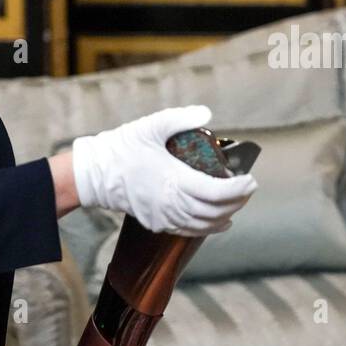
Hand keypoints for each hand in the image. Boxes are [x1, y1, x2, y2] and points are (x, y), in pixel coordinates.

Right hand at [71, 105, 256, 235]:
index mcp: (175, 180)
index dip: (238, 189)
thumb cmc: (123, 148)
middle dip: (238, 201)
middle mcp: (172, 203)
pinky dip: (209, 228)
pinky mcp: (157, 223)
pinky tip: (220, 221)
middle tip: (248, 188)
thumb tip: (207, 113)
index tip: (250, 180)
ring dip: (226, 215)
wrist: (94, 174)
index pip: (217, 193)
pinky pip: (190, 231)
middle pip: (216, 211)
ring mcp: (164, 217)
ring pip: (205, 225)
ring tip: (238, 202)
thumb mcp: (151, 126)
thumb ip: (181, 118)